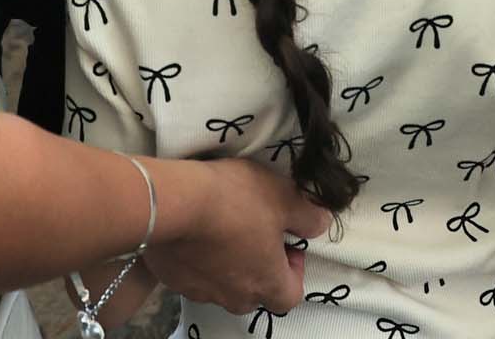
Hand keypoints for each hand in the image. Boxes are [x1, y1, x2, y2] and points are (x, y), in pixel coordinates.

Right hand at [143, 157, 330, 316]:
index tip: (287, 243)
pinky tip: (197, 232)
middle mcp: (235, 297)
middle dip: (260, 267)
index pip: (291, 296)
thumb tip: (321, 223)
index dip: (295, 271)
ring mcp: (201, 292)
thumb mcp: (284, 197)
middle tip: (256, 232)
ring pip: (223, 286)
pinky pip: (194, 276)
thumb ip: (308, 216)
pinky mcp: (174, 280)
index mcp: (266, 283)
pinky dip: (199, 259)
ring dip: (228, 264)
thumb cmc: (235, 201)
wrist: (173, 203)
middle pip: (256, 293)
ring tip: (223, 228)